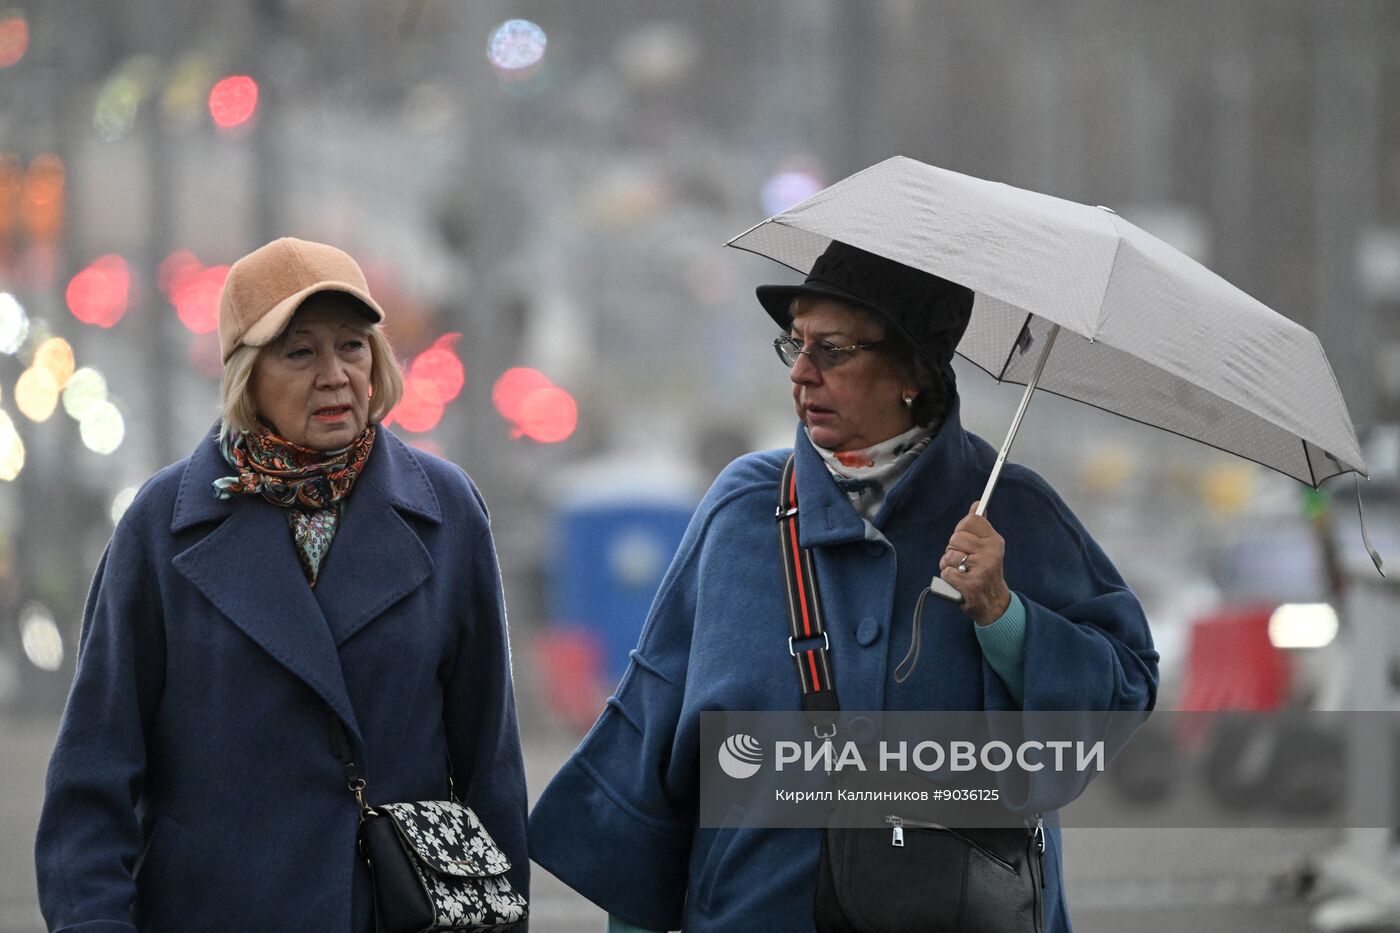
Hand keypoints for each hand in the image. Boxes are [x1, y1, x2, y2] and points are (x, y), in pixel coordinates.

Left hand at [938, 502, 1011, 625]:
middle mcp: (991, 553)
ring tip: (960, 571)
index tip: (966, 541)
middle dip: (953, 550)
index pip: (971, 520)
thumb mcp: (988, 547)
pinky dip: (947, 577)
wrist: (992, 603)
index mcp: (995, 541)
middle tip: (964, 561)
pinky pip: (946, 572)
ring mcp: (981, 569)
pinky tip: (958, 581)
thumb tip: (977, 504)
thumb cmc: (985, 571)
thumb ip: (980, 526)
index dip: (962, 530)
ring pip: (949, 555)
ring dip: (949, 564)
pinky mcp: (970, 584)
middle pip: (955, 538)